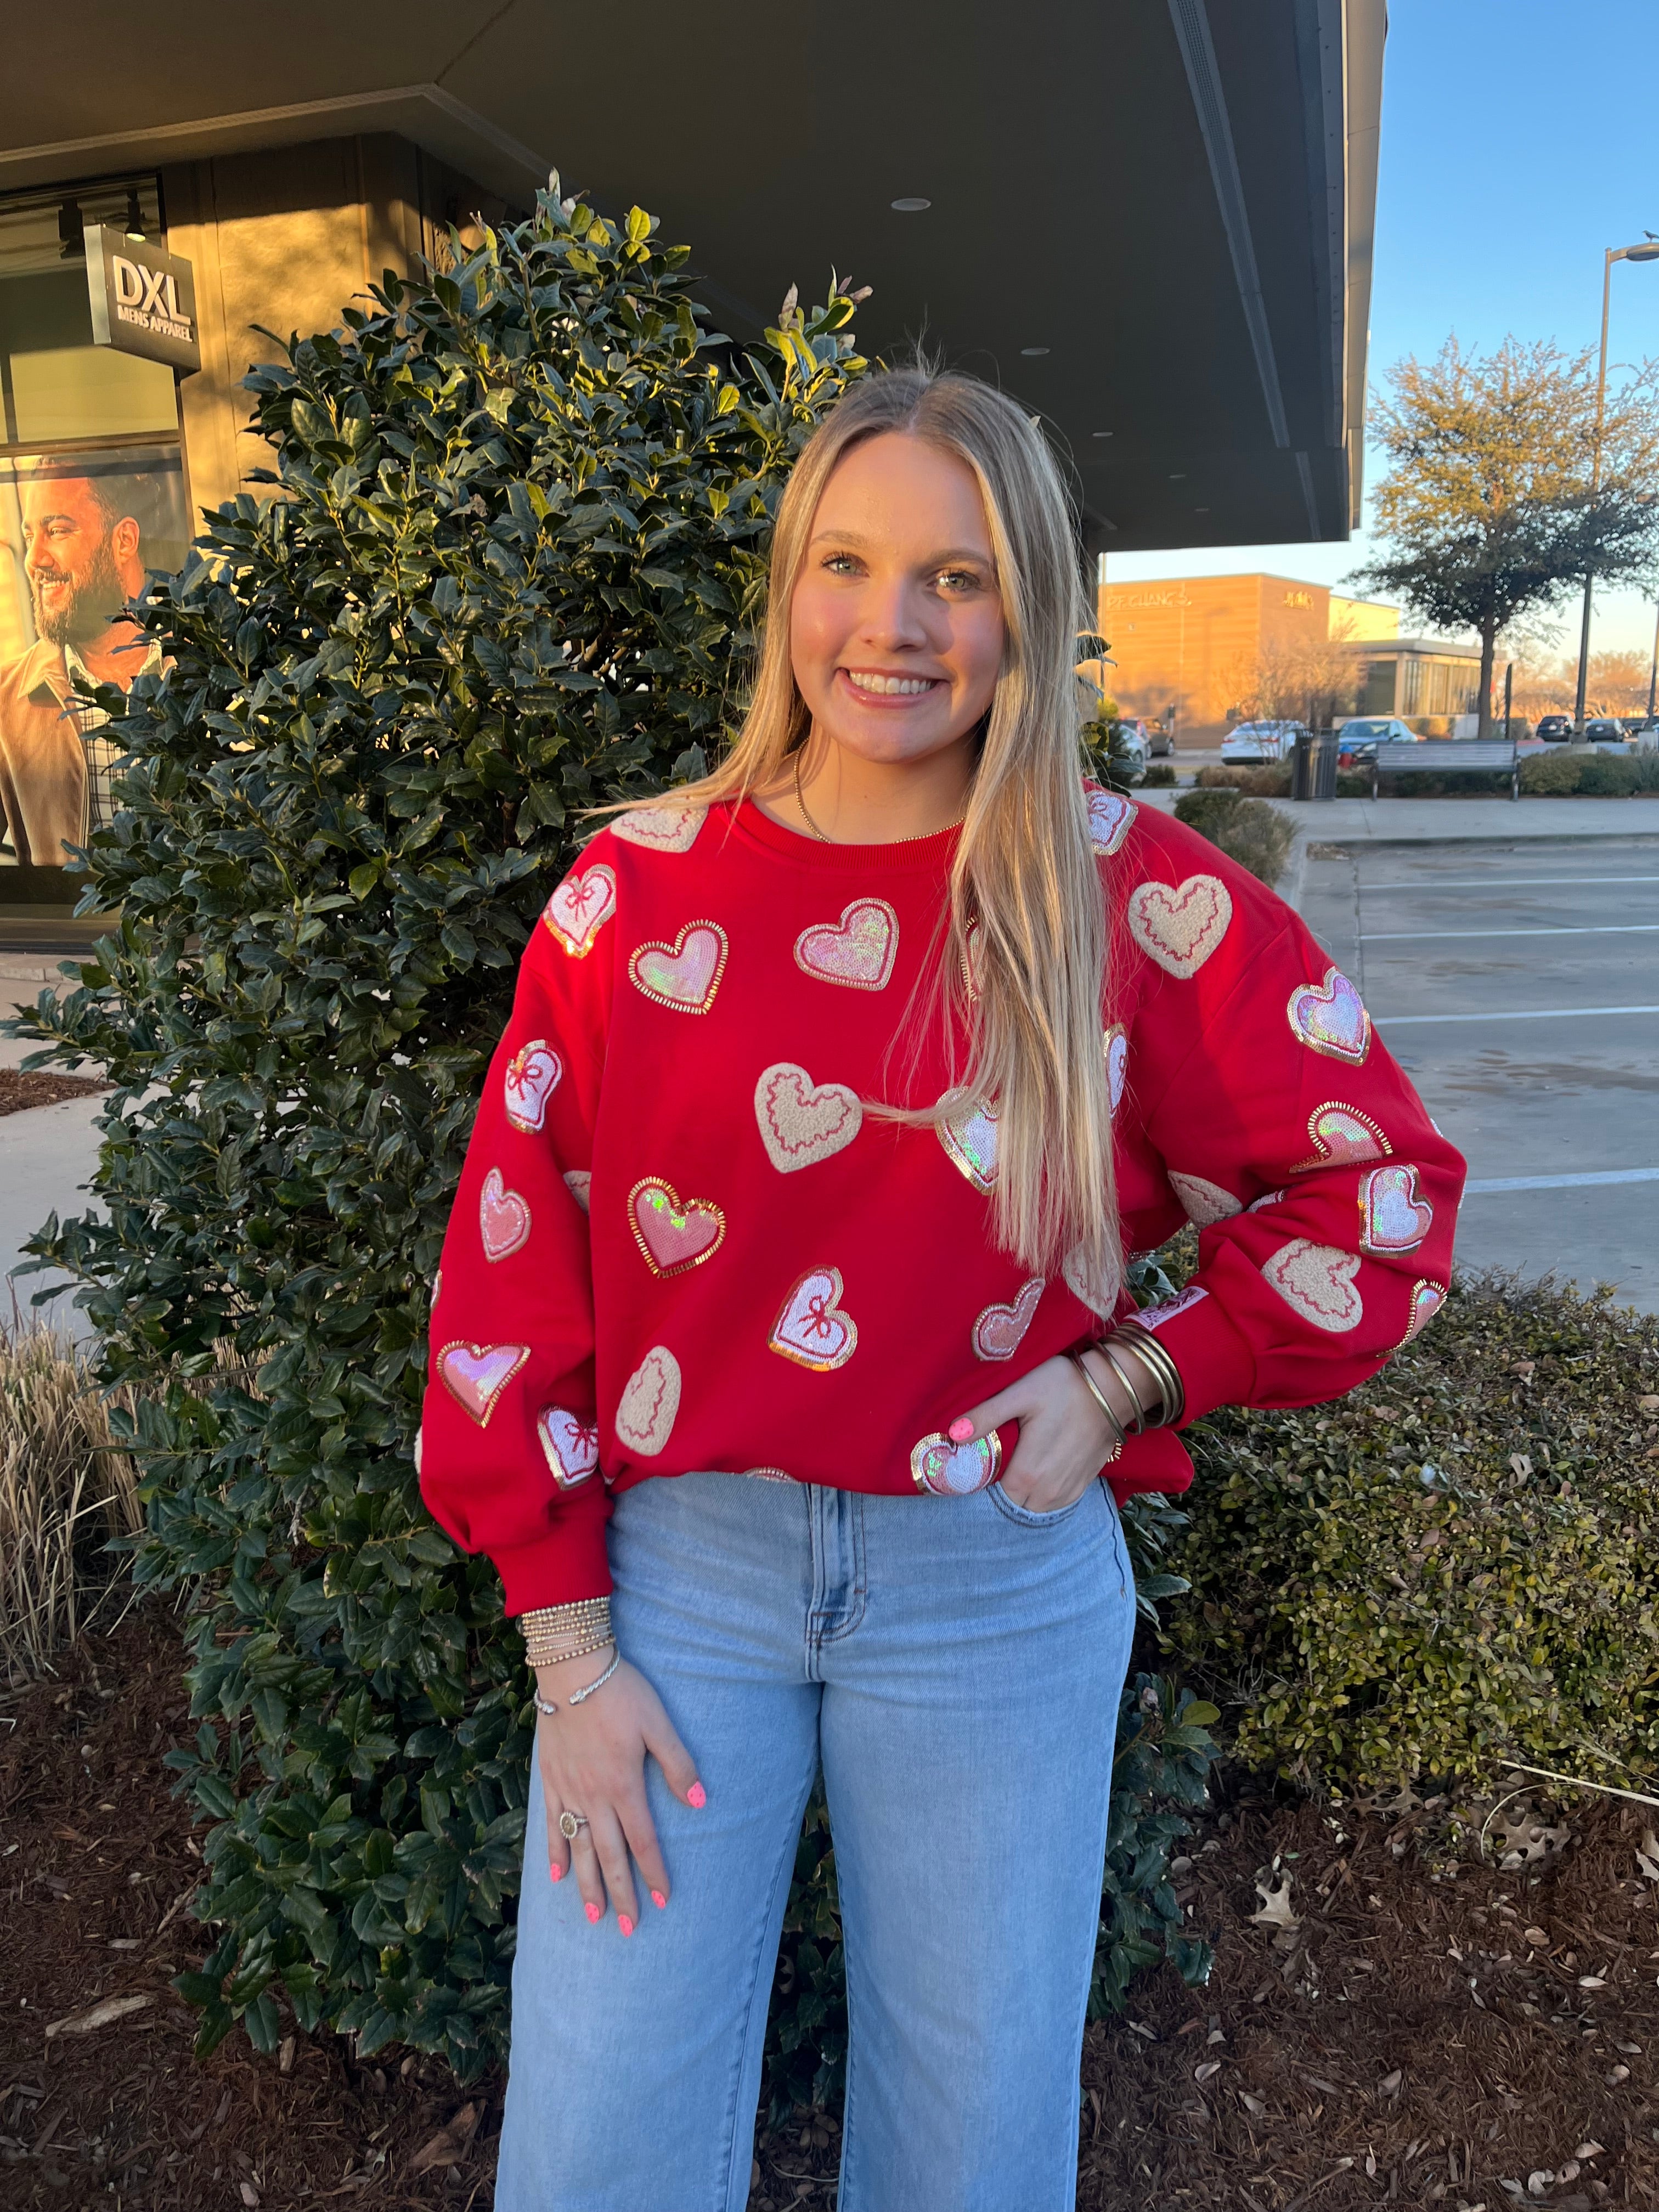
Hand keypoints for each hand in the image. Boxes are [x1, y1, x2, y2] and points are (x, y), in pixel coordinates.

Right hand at [535, 1651, 703, 1934]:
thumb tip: (700, 1802)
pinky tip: (556, 1874)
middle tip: (629, 1930)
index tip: (664, 1902)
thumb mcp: (658, 1724)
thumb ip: (677, 1764)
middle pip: (609, 1855)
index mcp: (624, 1786)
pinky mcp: (550, 1779)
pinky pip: (551, 1823)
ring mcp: (568, 1790)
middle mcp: (594, 1796)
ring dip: (586, 1884)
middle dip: (621, 1894)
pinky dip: (555, 1850)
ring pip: (579, 1848)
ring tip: (593, 1916)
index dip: (654, 1873)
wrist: (572, 1670)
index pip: (642, 1841)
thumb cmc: (620, 1693)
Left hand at [949, 1350, 1143, 1513]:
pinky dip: (1045, 1494)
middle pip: (1015, 1506)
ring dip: (1025, 1495)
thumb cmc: (1064, 1386)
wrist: (1114, 1387)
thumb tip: (953, 1433)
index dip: (982, 1487)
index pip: (994, 1499)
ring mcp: (1069, 1489)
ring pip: (1037, 1508)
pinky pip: (1058, 1503)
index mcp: (1027, 1473)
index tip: (975, 1470)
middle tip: (993, 1467)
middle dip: (1002, 1492)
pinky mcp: (1085, 1482)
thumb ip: (985, 1416)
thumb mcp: (1020, 1394)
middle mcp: (1048, 1490)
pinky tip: (1039, 1475)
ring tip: (1015, 1471)